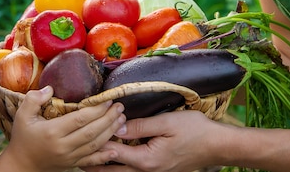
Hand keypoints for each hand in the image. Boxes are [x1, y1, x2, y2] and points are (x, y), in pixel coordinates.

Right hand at [0, 86, 125, 171]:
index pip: (80, 119)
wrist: (20, 165)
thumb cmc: (22, 138)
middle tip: (120, 107)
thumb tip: (50, 88)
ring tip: (121, 119)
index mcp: (52, 132)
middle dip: (109, 118)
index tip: (108, 99)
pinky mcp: (72, 164)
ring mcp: (68, 157)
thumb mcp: (22, 115)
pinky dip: (104, 156)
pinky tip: (115, 149)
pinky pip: (91, 161)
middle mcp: (63, 146)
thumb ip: (33, 99)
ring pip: (94, 145)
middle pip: (91, 132)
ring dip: (110, 132)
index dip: (97, 109)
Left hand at [82, 110, 224, 171]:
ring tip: (84, 157)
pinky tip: (111, 157)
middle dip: (92, 162)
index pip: (112, 154)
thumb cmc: (194, 131)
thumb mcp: (166, 123)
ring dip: (102, 164)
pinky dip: (117, 164)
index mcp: (146, 160)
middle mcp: (146, 171)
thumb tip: (116, 126)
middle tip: (73, 154)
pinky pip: (130, 170)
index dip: (95, 143)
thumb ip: (140, 126)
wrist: (216, 146)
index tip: (80, 135)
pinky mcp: (155, 170)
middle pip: (111, 169)